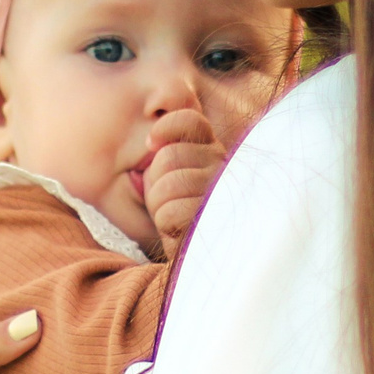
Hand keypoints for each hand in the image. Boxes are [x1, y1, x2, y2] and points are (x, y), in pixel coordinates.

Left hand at [141, 109, 228, 246]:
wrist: (197, 252)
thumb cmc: (176, 211)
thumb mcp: (169, 173)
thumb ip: (168, 149)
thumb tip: (151, 142)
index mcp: (210, 149)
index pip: (189, 121)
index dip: (164, 129)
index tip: (151, 145)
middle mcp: (223, 165)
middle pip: (168, 157)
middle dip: (154, 182)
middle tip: (165, 198)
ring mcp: (223, 191)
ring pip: (167, 185)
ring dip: (158, 206)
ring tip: (172, 215)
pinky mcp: (217, 219)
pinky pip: (170, 213)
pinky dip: (165, 224)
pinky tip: (179, 229)